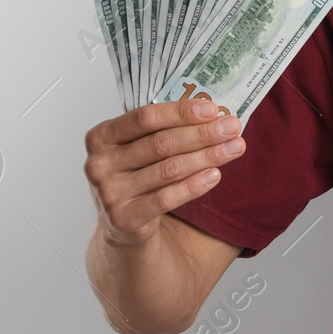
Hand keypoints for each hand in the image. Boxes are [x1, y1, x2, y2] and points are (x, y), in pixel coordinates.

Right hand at [83, 99, 245, 246]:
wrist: (122, 224)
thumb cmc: (138, 174)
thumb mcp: (140, 148)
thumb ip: (166, 130)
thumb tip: (214, 116)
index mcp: (102, 136)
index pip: (146, 117)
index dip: (181, 112)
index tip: (213, 109)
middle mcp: (99, 163)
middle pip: (161, 143)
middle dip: (202, 134)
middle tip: (232, 128)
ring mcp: (109, 193)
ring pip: (168, 169)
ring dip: (207, 157)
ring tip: (234, 148)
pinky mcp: (123, 218)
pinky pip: (167, 198)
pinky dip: (195, 185)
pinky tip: (215, 175)